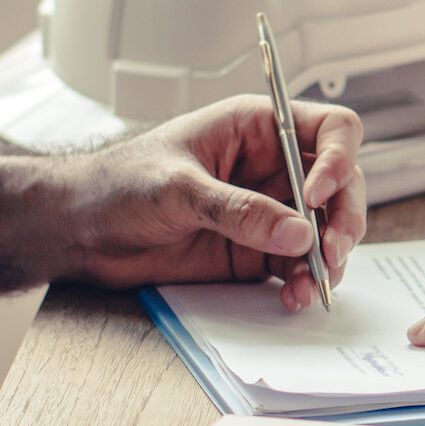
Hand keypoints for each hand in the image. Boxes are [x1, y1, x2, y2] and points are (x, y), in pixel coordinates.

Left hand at [59, 95, 366, 310]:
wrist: (80, 231)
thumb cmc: (117, 185)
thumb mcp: (177, 188)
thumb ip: (239, 210)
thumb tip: (298, 232)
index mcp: (257, 129)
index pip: (330, 131)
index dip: (339, 160)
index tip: (319, 195)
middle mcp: (273, 168)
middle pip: (341, 186)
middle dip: (344, 219)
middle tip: (332, 250)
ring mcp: (269, 211)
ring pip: (326, 230)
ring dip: (330, 258)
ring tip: (313, 282)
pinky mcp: (257, 252)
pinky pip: (298, 266)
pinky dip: (305, 282)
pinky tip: (294, 296)